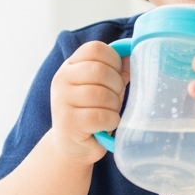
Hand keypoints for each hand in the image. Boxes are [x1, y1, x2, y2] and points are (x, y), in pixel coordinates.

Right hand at [47, 41, 128, 163]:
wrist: (72, 145)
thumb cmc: (92, 111)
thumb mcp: (103, 87)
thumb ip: (116, 70)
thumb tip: (133, 53)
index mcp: (70, 65)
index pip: (95, 49)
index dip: (114, 60)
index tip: (116, 75)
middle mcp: (61, 79)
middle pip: (100, 71)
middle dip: (116, 86)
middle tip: (114, 98)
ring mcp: (62, 101)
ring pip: (102, 95)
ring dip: (114, 106)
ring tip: (109, 112)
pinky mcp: (68, 123)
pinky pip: (101, 116)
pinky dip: (112, 120)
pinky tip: (107, 124)